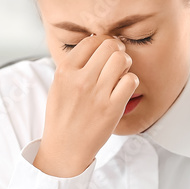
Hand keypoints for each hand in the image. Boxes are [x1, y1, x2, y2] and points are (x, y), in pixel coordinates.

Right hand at [35, 35, 138, 177]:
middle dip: (117, 51)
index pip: (91, 41)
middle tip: (117, 61)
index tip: (106, 51)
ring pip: (122, 60)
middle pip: (109, 46)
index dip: (103, 42)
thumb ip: (74, 66)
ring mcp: (97, 94)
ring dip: (126, 64)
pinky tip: (123, 89)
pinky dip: (131, 81)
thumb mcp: (58, 86)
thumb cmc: (63, 116)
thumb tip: (94, 43)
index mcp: (65, 71)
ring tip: (121, 74)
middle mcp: (81, 80)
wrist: (65, 147)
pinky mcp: (112, 108)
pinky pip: (131, 80)